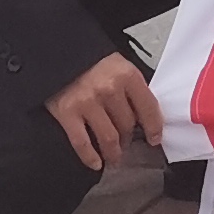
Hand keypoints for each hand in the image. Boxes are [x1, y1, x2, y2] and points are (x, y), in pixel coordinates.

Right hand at [45, 51, 162, 170]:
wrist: (57, 50)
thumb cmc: (90, 59)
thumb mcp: (119, 65)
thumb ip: (131, 87)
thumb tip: (144, 114)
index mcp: (127, 75)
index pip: (148, 107)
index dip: (154, 127)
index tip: (155, 138)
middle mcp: (110, 90)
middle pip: (128, 125)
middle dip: (129, 138)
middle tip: (128, 144)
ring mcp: (88, 103)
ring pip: (108, 138)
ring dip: (114, 152)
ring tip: (115, 157)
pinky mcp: (67, 113)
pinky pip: (82, 143)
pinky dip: (90, 157)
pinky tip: (96, 163)